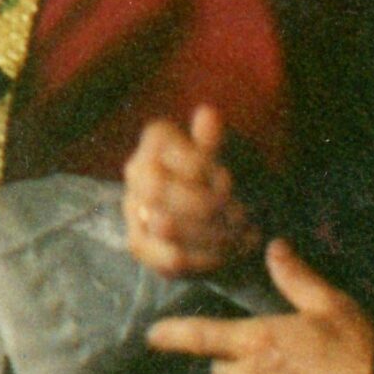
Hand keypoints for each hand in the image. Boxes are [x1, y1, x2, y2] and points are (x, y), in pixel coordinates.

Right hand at [123, 105, 258, 277]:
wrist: (219, 211)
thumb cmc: (223, 176)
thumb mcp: (226, 153)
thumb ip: (214, 140)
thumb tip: (208, 114)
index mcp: (158, 139)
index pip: (182, 159)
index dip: (210, 175)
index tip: (233, 183)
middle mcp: (136, 170)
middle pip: (159, 189)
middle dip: (205, 206)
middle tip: (240, 214)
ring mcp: (133, 209)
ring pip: (166, 226)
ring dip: (212, 234)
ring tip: (240, 233)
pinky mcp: (139, 244)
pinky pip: (171, 257)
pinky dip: (206, 259)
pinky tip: (228, 252)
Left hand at [149, 239, 373, 373]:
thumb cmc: (363, 355)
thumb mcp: (333, 306)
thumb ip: (296, 278)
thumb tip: (274, 248)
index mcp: (258, 343)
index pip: (200, 337)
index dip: (172, 335)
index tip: (154, 335)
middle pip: (223, 373)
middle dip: (238, 365)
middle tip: (275, 359)